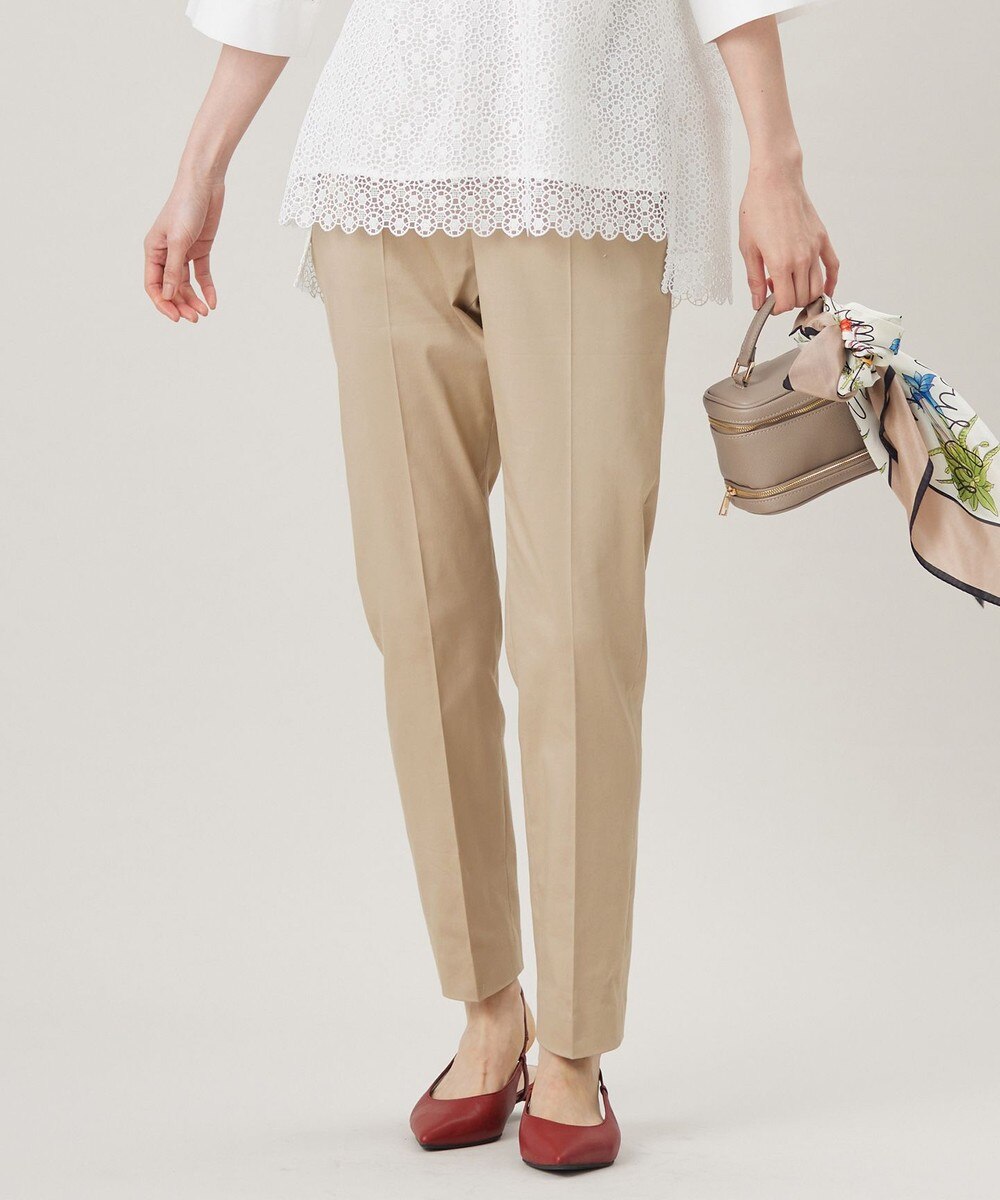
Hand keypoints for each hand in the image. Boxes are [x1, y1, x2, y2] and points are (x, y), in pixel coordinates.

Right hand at [143, 172, 223, 322]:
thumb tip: (168, 296)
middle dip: (181, 304)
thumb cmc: (185, 206)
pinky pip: (201, 274)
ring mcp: (183, 252)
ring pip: (186, 284)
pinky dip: (207, 288)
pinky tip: (213, 301)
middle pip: (171, 288)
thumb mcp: (178, 240)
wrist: (204, 184)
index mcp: (153, 250)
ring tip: (205, 312)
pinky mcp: (200, 249)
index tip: (176, 317)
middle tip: (195, 319)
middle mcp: (166, 253)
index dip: (163, 303)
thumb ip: (173, 270)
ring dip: (194, 299)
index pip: (153, 285)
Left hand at [738, 156, 838, 314]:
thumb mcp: (747, 247)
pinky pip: (833, 267)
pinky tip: (824, 289)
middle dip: (787, 302)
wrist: (776, 180)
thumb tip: (757, 302)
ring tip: (789, 285)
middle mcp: (801, 258)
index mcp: (780, 262)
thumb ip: (754, 278)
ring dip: (804, 295)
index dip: (775, 309)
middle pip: (801, 298)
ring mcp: (815, 249)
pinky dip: (830, 282)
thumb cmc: (758, 208)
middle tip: (774, 292)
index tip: (768, 305)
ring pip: (817, 287)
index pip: (785, 302)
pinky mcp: (822, 239)